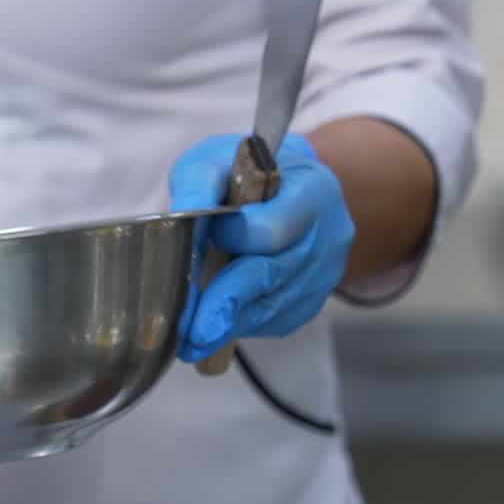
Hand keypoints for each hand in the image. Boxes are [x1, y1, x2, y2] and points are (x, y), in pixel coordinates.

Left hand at [169, 133, 355, 363]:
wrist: (276, 186)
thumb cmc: (240, 173)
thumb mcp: (213, 162)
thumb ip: (197, 189)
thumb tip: (175, 227)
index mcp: (311, 190)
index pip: (272, 228)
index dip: (234, 238)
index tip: (204, 240)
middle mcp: (327, 234)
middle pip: (273, 274)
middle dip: (229, 303)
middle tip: (195, 332)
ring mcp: (324, 271)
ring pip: (273, 306)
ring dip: (229, 325)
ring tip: (192, 342)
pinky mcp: (312, 299)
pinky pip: (277, 320)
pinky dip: (242, 326)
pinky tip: (215, 331)